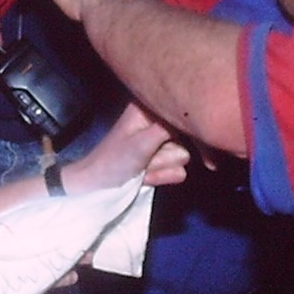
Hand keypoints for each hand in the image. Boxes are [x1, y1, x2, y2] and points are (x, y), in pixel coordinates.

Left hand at [61, 105, 188, 192]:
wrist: (98, 186)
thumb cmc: (113, 159)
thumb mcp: (143, 141)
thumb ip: (171, 128)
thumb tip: (196, 120)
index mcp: (151, 107)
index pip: (185, 112)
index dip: (191, 127)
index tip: (184, 142)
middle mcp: (160, 121)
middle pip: (188, 137)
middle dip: (166, 154)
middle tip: (146, 159)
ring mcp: (162, 142)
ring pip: (184, 156)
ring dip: (161, 166)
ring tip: (141, 167)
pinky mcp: (163, 161)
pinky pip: (180, 171)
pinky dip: (163, 176)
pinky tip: (145, 176)